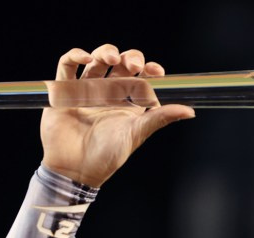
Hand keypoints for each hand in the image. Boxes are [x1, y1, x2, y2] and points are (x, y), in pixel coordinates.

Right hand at [40, 44, 195, 187]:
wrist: (75, 169)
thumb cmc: (107, 156)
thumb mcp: (136, 134)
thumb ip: (160, 118)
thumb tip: (190, 111)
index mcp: (128, 103)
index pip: (141, 77)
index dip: (149, 69)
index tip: (156, 71)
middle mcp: (109, 94)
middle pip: (120, 64)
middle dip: (129, 58)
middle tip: (133, 65)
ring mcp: (86, 91)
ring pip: (97, 61)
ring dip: (105, 52)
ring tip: (111, 58)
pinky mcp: (64, 91)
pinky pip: (67, 66)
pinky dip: (75, 56)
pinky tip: (85, 58)